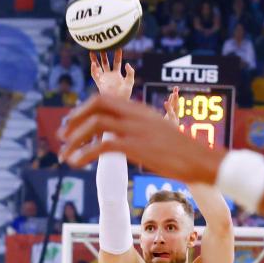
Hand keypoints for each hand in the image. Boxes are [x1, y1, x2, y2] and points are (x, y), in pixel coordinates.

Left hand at [60, 93, 224, 184]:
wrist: (201, 159)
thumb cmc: (183, 151)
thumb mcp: (160, 132)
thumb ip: (142, 128)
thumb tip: (129, 135)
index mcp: (139, 110)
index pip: (105, 99)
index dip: (84, 108)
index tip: (73, 121)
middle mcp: (135, 115)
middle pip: (96, 105)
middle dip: (75, 118)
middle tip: (61, 134)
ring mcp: (135, 129)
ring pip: (95, 124)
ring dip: (75, 138)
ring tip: (64, 153)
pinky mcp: (135, 146)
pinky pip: (101, 147)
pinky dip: (84, 154)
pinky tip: (76, 163)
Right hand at [89, 49, 135, 100]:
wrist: (118, 103)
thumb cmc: (125, 94)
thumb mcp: (130, 82)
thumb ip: (131, 72)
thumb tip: (127, 63)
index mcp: (117, 74)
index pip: (116, 62)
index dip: (117, 54)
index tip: (117, 46)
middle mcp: (109, 75)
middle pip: (105, 62)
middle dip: (103, 55)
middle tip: (102, 46)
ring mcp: (104, 79)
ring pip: (98, 67)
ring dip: (95, 60)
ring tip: (92, 51)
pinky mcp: (99, 83)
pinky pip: (95, 75)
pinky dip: (93, 69)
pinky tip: (93, 64)